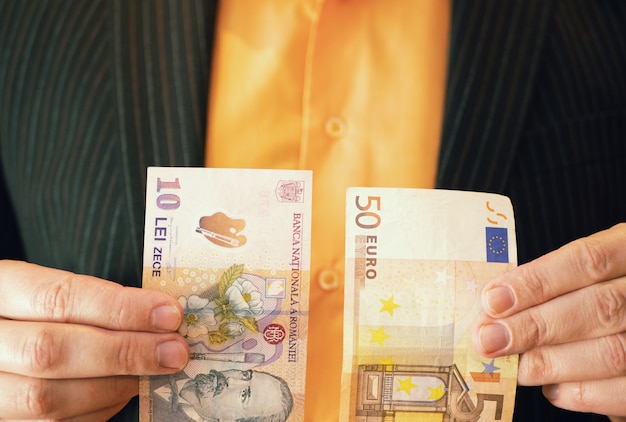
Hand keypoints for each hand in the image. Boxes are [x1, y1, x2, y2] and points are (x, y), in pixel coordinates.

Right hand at [0, 260, 188, 420]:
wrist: (1, 344)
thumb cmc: (30, 312)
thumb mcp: (45, 291)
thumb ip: (91, 301)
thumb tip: (159, 316)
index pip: (59, 297)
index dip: (119, 307)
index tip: (168, 313)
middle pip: (51, 351)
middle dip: (124, 351)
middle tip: (175, 350)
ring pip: (48, 398)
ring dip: (115, 386)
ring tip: (158, 370)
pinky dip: (99, 409)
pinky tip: (126, 390)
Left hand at [473, 223, 625, 417]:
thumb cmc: (599, 291)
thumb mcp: (587, 270)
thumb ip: (551, 283)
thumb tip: (493, 308)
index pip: (586, 260)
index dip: (536, 281)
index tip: (492, 300)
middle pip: (597, 307)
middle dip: (534, 327)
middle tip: (488, 340)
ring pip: (612, 352)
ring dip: (550, 363)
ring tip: (514, 368)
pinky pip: (624, 391)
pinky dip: (582, 393)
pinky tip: (552, 388)